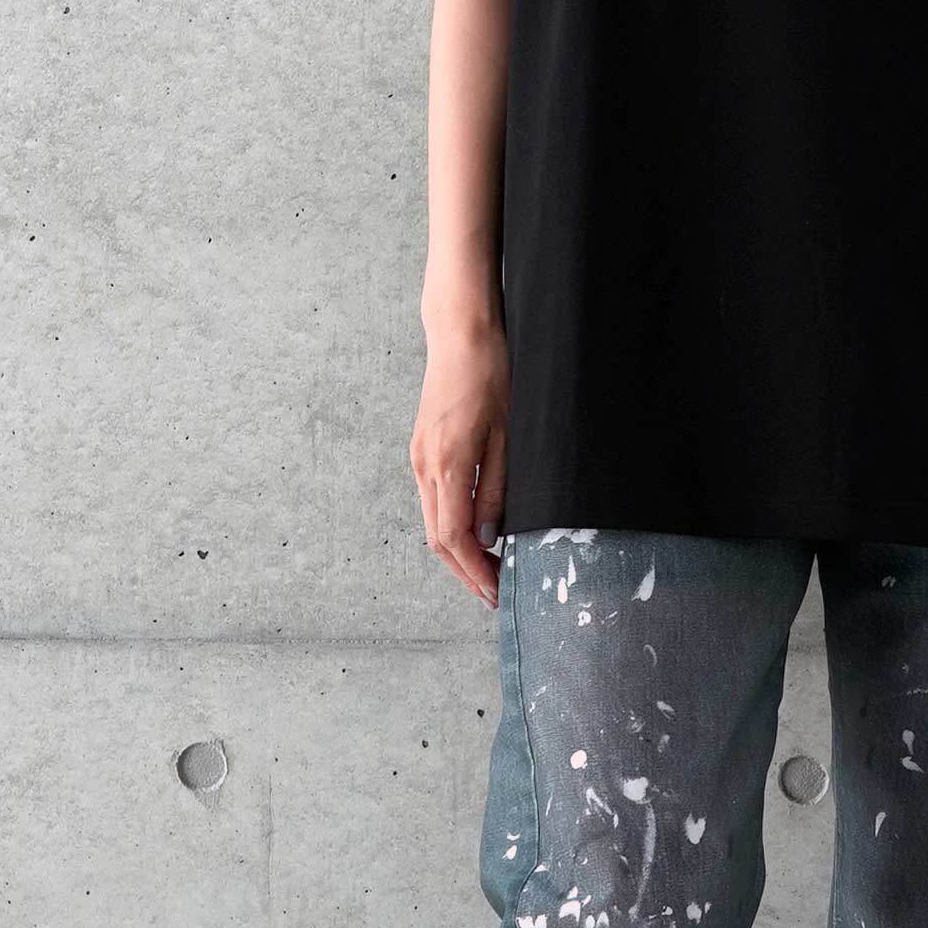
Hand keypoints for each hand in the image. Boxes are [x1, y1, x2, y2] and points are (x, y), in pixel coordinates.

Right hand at [410, 319, 509, 608]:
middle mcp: (424, 465)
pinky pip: (434, 501)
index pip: (454, 537)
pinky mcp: (422, 449)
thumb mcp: (509, 435)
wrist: (461, 332)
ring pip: (433, 522)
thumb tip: (487, 537)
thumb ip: (496, 489)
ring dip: (459, 552)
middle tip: (495, 594)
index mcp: (447, 464)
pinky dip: (452, 526)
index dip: (475, 572)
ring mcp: (419, 458)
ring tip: (490, 571)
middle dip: (466, 572)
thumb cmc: (493, 374)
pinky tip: (476, 533)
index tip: (497, 592)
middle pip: (438, 538)